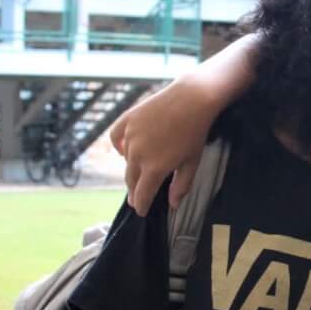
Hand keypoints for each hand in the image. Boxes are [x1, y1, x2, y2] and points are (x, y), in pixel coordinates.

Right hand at [111, 83, 213, 215]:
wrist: (191, 98)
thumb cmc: (195, 131)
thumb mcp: (192, 162)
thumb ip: (181, 185)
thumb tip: (173, 205)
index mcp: (154, 168)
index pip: (142, 195)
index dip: (141, 206)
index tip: (141, 211)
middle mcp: (137, 155)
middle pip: (131, 180)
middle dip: (135, 191)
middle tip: (137, 197)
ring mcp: (130, 136)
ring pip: (125, 160)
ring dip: (131, 168)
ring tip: (138, 172)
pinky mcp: (127, 120)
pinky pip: (115, 137)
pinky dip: (118, 146)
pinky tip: (125, 150)